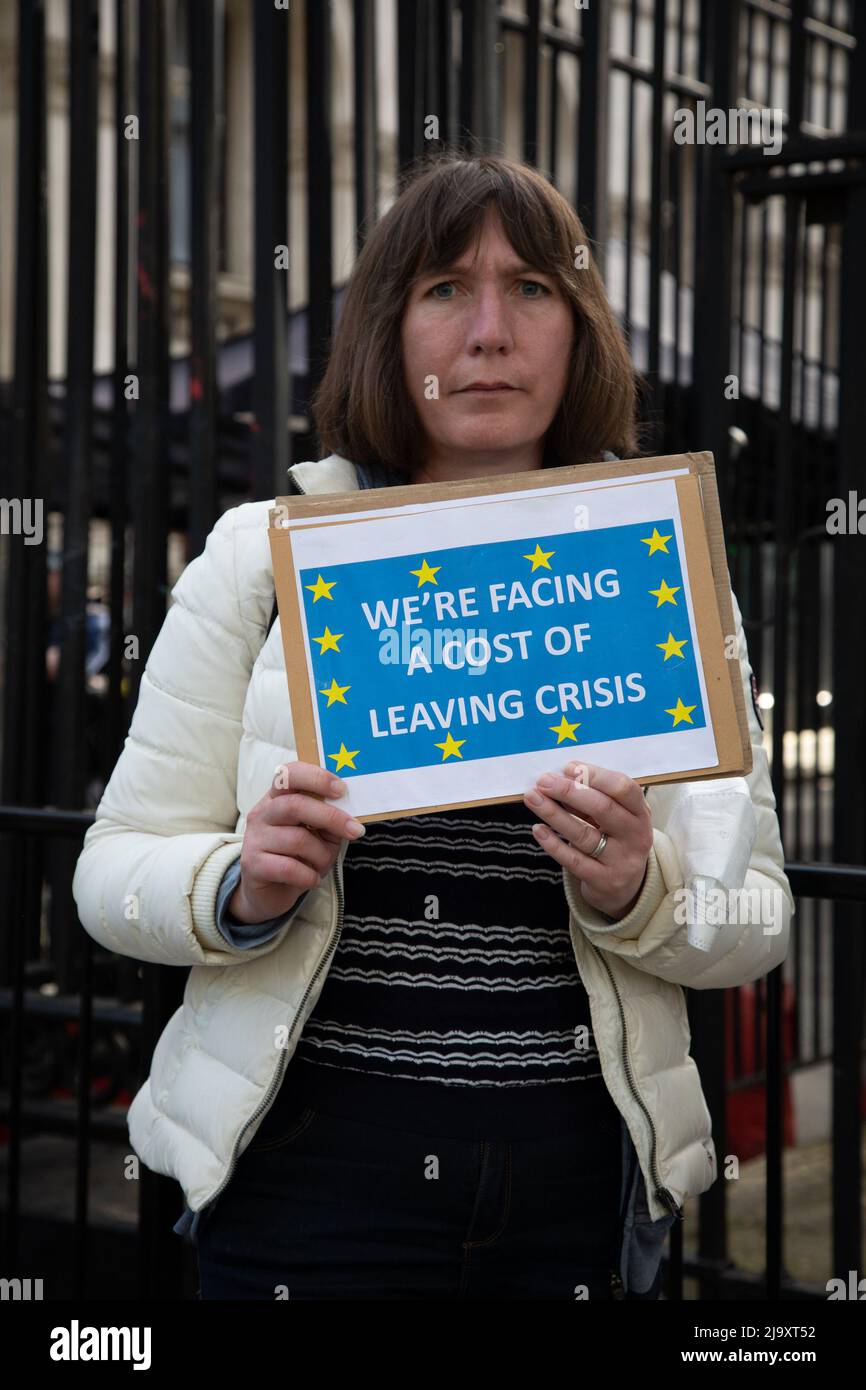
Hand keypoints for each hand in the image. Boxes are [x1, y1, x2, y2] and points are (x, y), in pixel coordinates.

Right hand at [229, 761, 364, 923]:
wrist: (269, 892)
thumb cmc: (297, 857)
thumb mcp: (318, 835)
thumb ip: (329, 822)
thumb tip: (351, 817)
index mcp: (277, 798)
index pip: (289, 774)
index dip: (316, 778)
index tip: (342, 789)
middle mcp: (262, 813)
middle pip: (296, 805)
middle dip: (331, 817)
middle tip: (355, 830)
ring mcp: (254, 838)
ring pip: (297, 840)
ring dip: (321, 854)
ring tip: (323, 865)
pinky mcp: (252, 864)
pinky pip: (289, 868)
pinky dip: (308, 876)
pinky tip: (311, 879)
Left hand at [523, 760, 652, 919]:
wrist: (625, 886)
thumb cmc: (614, 839)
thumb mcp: (613, 817)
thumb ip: (591, 798)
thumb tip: (559, 778)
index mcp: (640, 812)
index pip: (623, 788)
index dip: (595, 775)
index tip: (568, 767)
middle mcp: (636, 836)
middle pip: (603, 808)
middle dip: (569, 791)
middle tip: (544, 781)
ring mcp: (621, 860)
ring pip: (583, 834)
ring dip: (553, 813)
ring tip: (533, 798)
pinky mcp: (603, 881)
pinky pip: (573, 860)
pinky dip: (553, 844)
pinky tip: (538, 829)